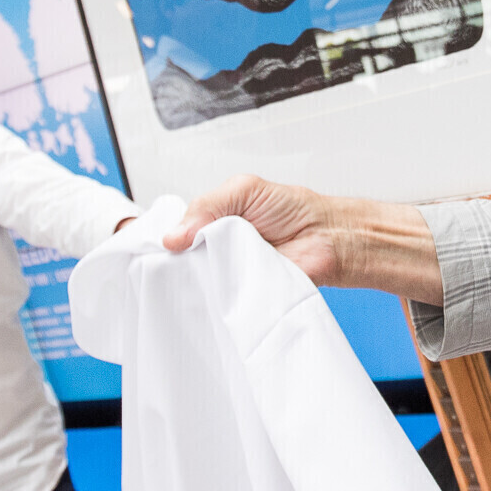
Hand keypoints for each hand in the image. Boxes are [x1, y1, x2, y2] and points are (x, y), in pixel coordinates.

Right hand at [174, 175, 443, 303]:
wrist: (329, 238)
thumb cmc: (295, 210)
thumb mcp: (244, 190)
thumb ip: (207, 205)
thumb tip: (173, 236)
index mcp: (215, 220)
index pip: (179, 232)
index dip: (169, 238)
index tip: (160, 245)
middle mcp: (219, 248)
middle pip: (184, 259)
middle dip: (179, 260)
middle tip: (178, 259)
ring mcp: (229, 273)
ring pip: (200, 281)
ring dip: (199, 277)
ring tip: (200, 272)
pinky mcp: (242, 296)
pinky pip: (221, 299)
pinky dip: (217, 296)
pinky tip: (214, 290)